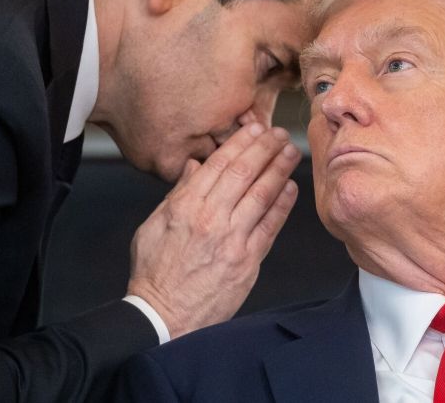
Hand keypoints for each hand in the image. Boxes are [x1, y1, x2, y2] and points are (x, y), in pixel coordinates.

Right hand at [126, 123, 300, 338]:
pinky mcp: (247, 262)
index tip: (253, 129)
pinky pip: (270, 227)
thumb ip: (177, 194)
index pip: (218, 165)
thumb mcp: (153, 226)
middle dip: (265, 149)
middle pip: (244, 174)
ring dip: (279, 170)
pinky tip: (291, 189)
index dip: (240, 143)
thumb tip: (195, 167)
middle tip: (279, 134)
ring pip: (261, 195)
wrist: (163, 316)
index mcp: (185, 207)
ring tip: (291, 153)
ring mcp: (231, 240)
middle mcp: (210, 219)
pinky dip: (282, 206)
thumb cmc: (155, 274)